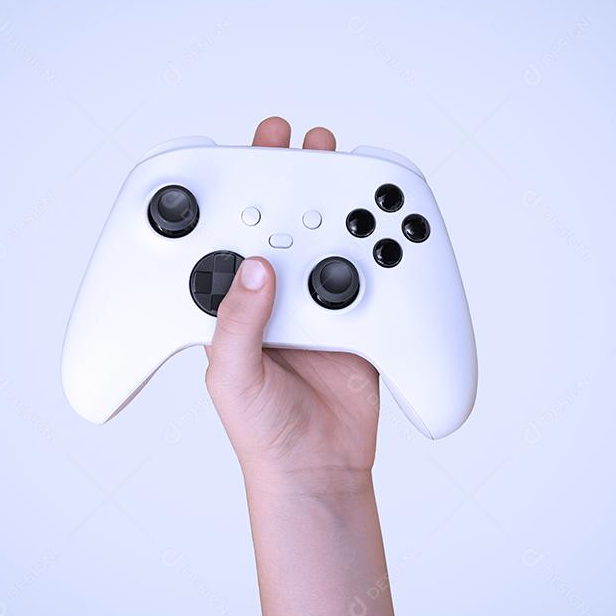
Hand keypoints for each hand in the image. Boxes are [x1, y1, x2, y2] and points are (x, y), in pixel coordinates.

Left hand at [204, 117, 379, 488]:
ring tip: (353, 176)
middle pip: (285, 225)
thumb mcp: (230, 378)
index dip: (236, 194)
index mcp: (231, 302)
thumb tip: (253, 269)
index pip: (230, 237)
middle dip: (296, 180)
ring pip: (329, 243)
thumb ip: (235, 324)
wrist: (317, 471)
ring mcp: (317, 303)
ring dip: (342, 208)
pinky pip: (370, 278)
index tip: (246, 155)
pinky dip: (380, 255)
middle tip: (306, 144)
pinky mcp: (358, 318)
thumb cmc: (260, 431)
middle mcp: (273, 295)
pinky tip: (385, 230)